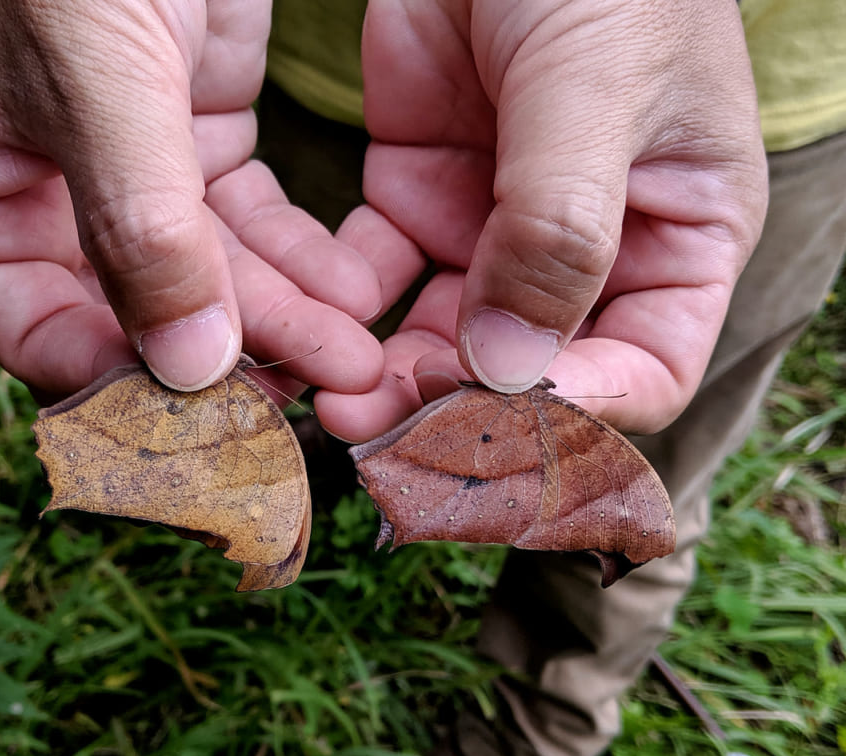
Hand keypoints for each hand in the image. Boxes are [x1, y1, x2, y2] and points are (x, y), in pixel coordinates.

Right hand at [0, 0, 383, 401]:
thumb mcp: (93, 79)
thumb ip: (137, 226)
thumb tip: (188, 369)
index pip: (36, 331)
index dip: (118, 384)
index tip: (209, 427)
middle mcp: (44, 198)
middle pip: (138, 316)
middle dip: (232, 361)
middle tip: (313, 402)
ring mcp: (128, 175)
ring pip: (209, 280)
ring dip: (284, 322)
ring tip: (355, 362)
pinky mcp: (200, 143)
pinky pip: (253, 228)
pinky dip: (300, 265)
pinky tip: (350, 301)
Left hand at [316, 0, 767, 441]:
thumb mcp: (597, 86)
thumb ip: (559, 227)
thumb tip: (509, 368)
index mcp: (678, 235)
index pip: (643, 368)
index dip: (577, 410)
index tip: (496, 421)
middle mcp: (589, 251)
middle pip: (532, 371)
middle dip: (464, 408)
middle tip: (391, 430)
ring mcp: (498, 231)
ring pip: (449, 341)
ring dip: (396, 381)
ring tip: (343, 406)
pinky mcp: (421, 201)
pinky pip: (383, 283)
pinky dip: (351, 317)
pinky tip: (316, 336)